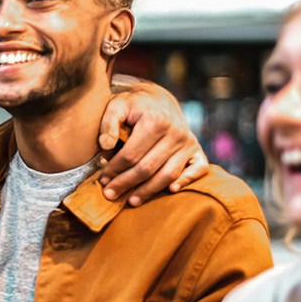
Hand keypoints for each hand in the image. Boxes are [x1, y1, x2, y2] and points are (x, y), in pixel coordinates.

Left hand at [99, 78, 208, 206]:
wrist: (159, 100)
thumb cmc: (134, 106)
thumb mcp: (117, 105)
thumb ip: (108, 123)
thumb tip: (105, 146)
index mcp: (155, 121)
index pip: (131, 155)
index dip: (114, 170)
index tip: (102, 179)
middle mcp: (176, 132)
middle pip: (148, 168)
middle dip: (126, 183)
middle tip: (109, 194)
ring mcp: (188, 142)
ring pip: (168, 174)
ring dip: (149, 190)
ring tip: (131, 201)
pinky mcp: (197, 150)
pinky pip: (198, 169)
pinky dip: (186, 181)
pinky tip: (171, 191)